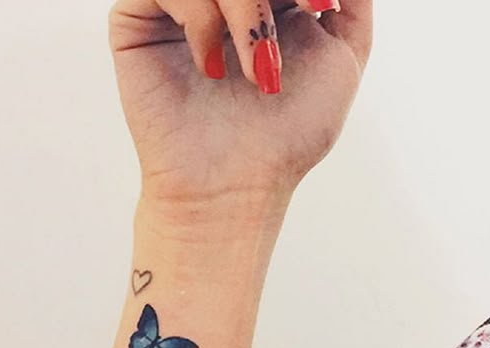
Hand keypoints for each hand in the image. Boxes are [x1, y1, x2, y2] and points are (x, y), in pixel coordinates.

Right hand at [109, 0, 371, 212]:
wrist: (233, 186)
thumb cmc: (287, 136)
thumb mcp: (342, 62)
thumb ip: (352, 3)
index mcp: (268, 3)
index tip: (318, 7)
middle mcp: (224, 1)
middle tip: (275, 45)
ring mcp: (181, 8)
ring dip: (245, 11)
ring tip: (254, 72)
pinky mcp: (137, 20)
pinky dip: (200, 18)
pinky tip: (210, 69)